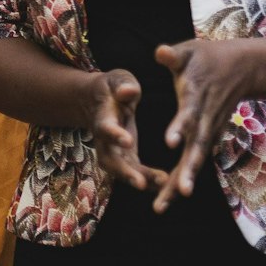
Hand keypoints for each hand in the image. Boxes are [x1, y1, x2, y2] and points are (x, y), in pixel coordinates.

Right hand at [83, 69, 166, 195]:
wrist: (98, 101)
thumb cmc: (113, 87)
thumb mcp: (118, 80)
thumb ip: (123, 85)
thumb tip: (129, 91)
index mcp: (103, 117)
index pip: (105, 128)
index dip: (115, 135)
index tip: (127, 141)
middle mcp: (103, 139)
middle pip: (109, 159)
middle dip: (124, 172)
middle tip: (140, 183)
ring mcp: (112, 151)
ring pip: (121, 171)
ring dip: (139, 180)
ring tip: (162, 185)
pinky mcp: (124, 158)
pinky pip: (134, 173)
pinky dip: (148, 181)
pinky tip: (167, 185)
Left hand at [151, 40, 260, 211]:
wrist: (243, 68)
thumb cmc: (209, 57)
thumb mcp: (190, 51)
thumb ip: (173, 55)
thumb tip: (161, 51)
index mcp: (196, 96)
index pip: (188, 113)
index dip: (180, 127)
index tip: (170, 143)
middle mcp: (204, 119)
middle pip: (196, 147)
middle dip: (186, 170)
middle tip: (178, 193)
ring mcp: (208, 130)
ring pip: (194, 160)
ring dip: (180, 182)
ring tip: (162, 205)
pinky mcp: (207, 137)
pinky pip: (193, 161)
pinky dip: (181, 179)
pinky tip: (167, 199)